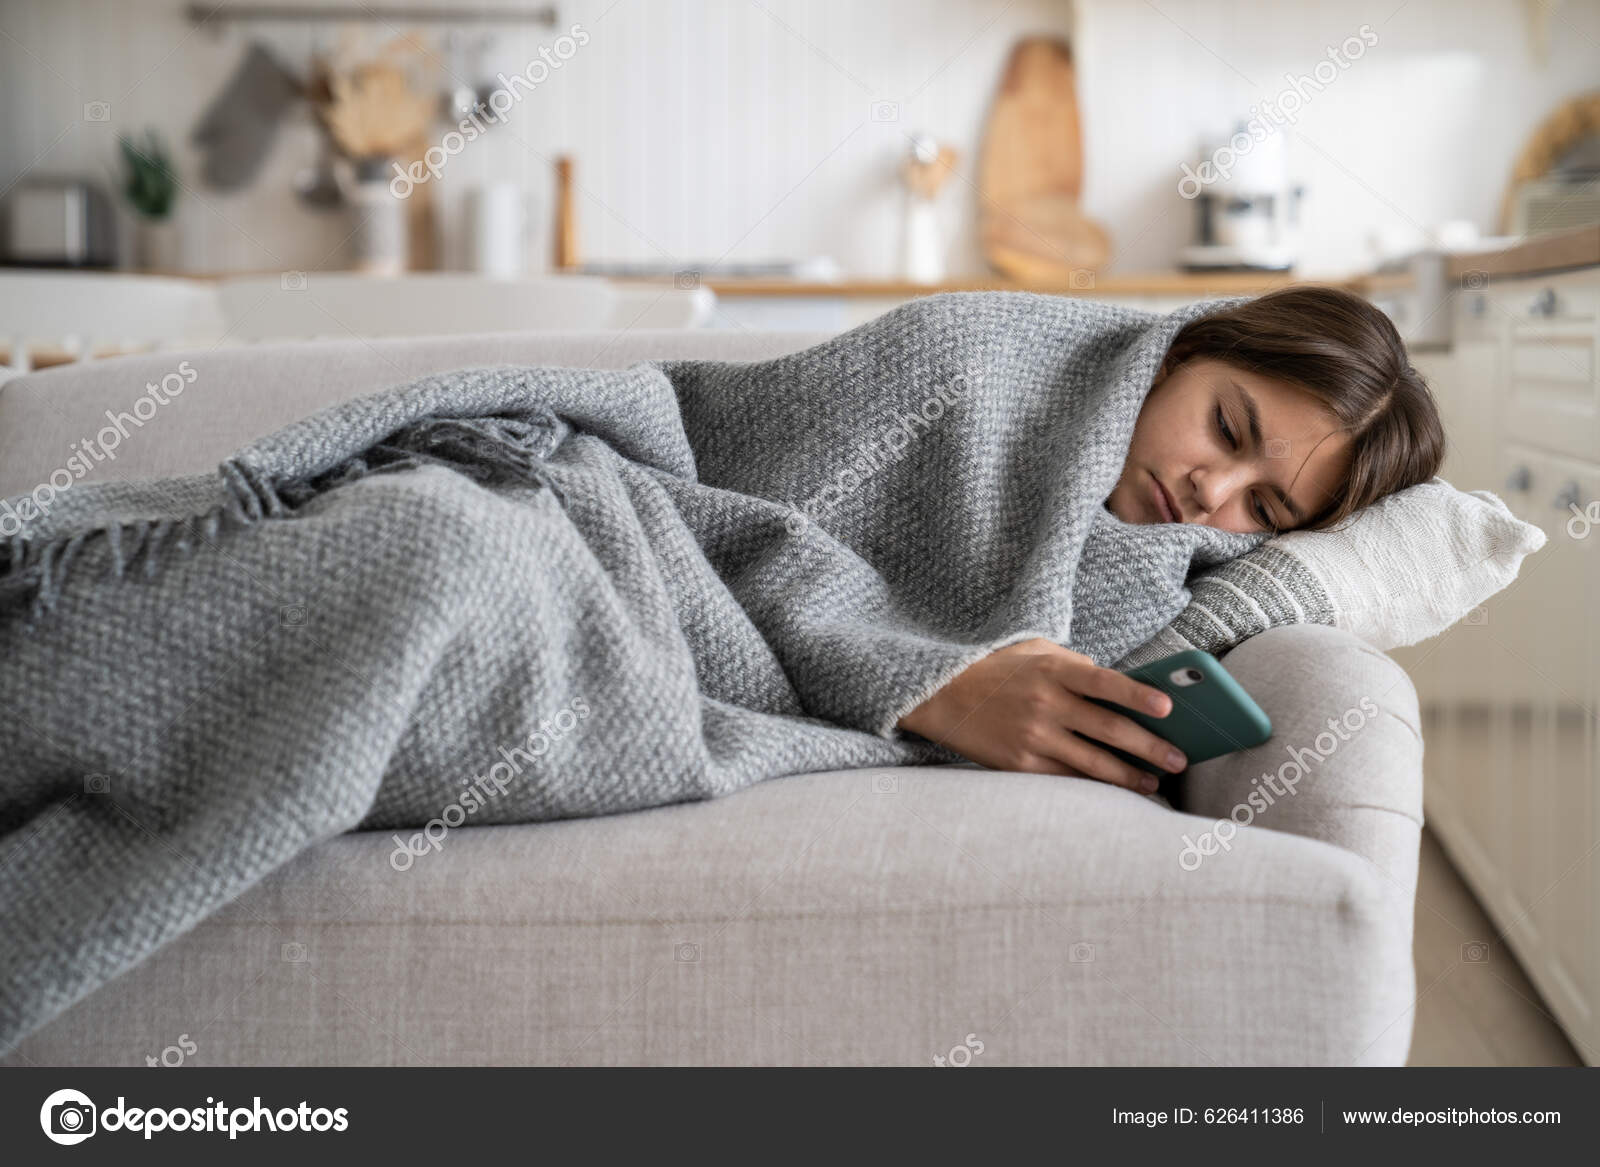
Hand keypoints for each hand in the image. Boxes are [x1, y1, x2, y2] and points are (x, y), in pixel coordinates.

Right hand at [896, 638, 1186, 792]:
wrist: (939, 695)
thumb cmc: (994, 669)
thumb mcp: (1034, 650)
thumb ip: (1075, 663)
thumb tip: (1118, 685)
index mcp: (1053, 670)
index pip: (1105, 683)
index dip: (1139, 695)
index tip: (1169, 707)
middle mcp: (1045, 703)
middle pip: (1109, 729)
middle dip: (1150, 747)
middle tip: (1179, 758)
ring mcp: (1033, 737)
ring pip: (1093, 762)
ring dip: (1129, 775)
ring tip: (1153, 782)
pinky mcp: (1020, 764)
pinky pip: (1066, 778)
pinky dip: (1094, 786)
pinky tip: (1114, 790)